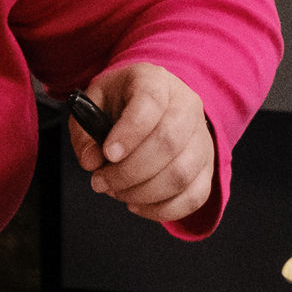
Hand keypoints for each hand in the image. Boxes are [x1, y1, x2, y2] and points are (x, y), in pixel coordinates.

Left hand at [73, 62, 217, 225]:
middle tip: (101, 182)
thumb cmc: (120, 104)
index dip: (129, 132)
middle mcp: (187, 106)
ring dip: (143, 193)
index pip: (150, 102)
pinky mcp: (207, 166)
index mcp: (156, 81)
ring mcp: (202, 137)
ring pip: (182, 174)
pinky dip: (163, 209)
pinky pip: (195, 196)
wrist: (154, 105)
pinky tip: (137, 205)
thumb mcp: (93, 104)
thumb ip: (85, 131)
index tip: (107, 154)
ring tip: (117, 192)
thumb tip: (91, 162)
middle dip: (130, 171)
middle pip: (169, 142)